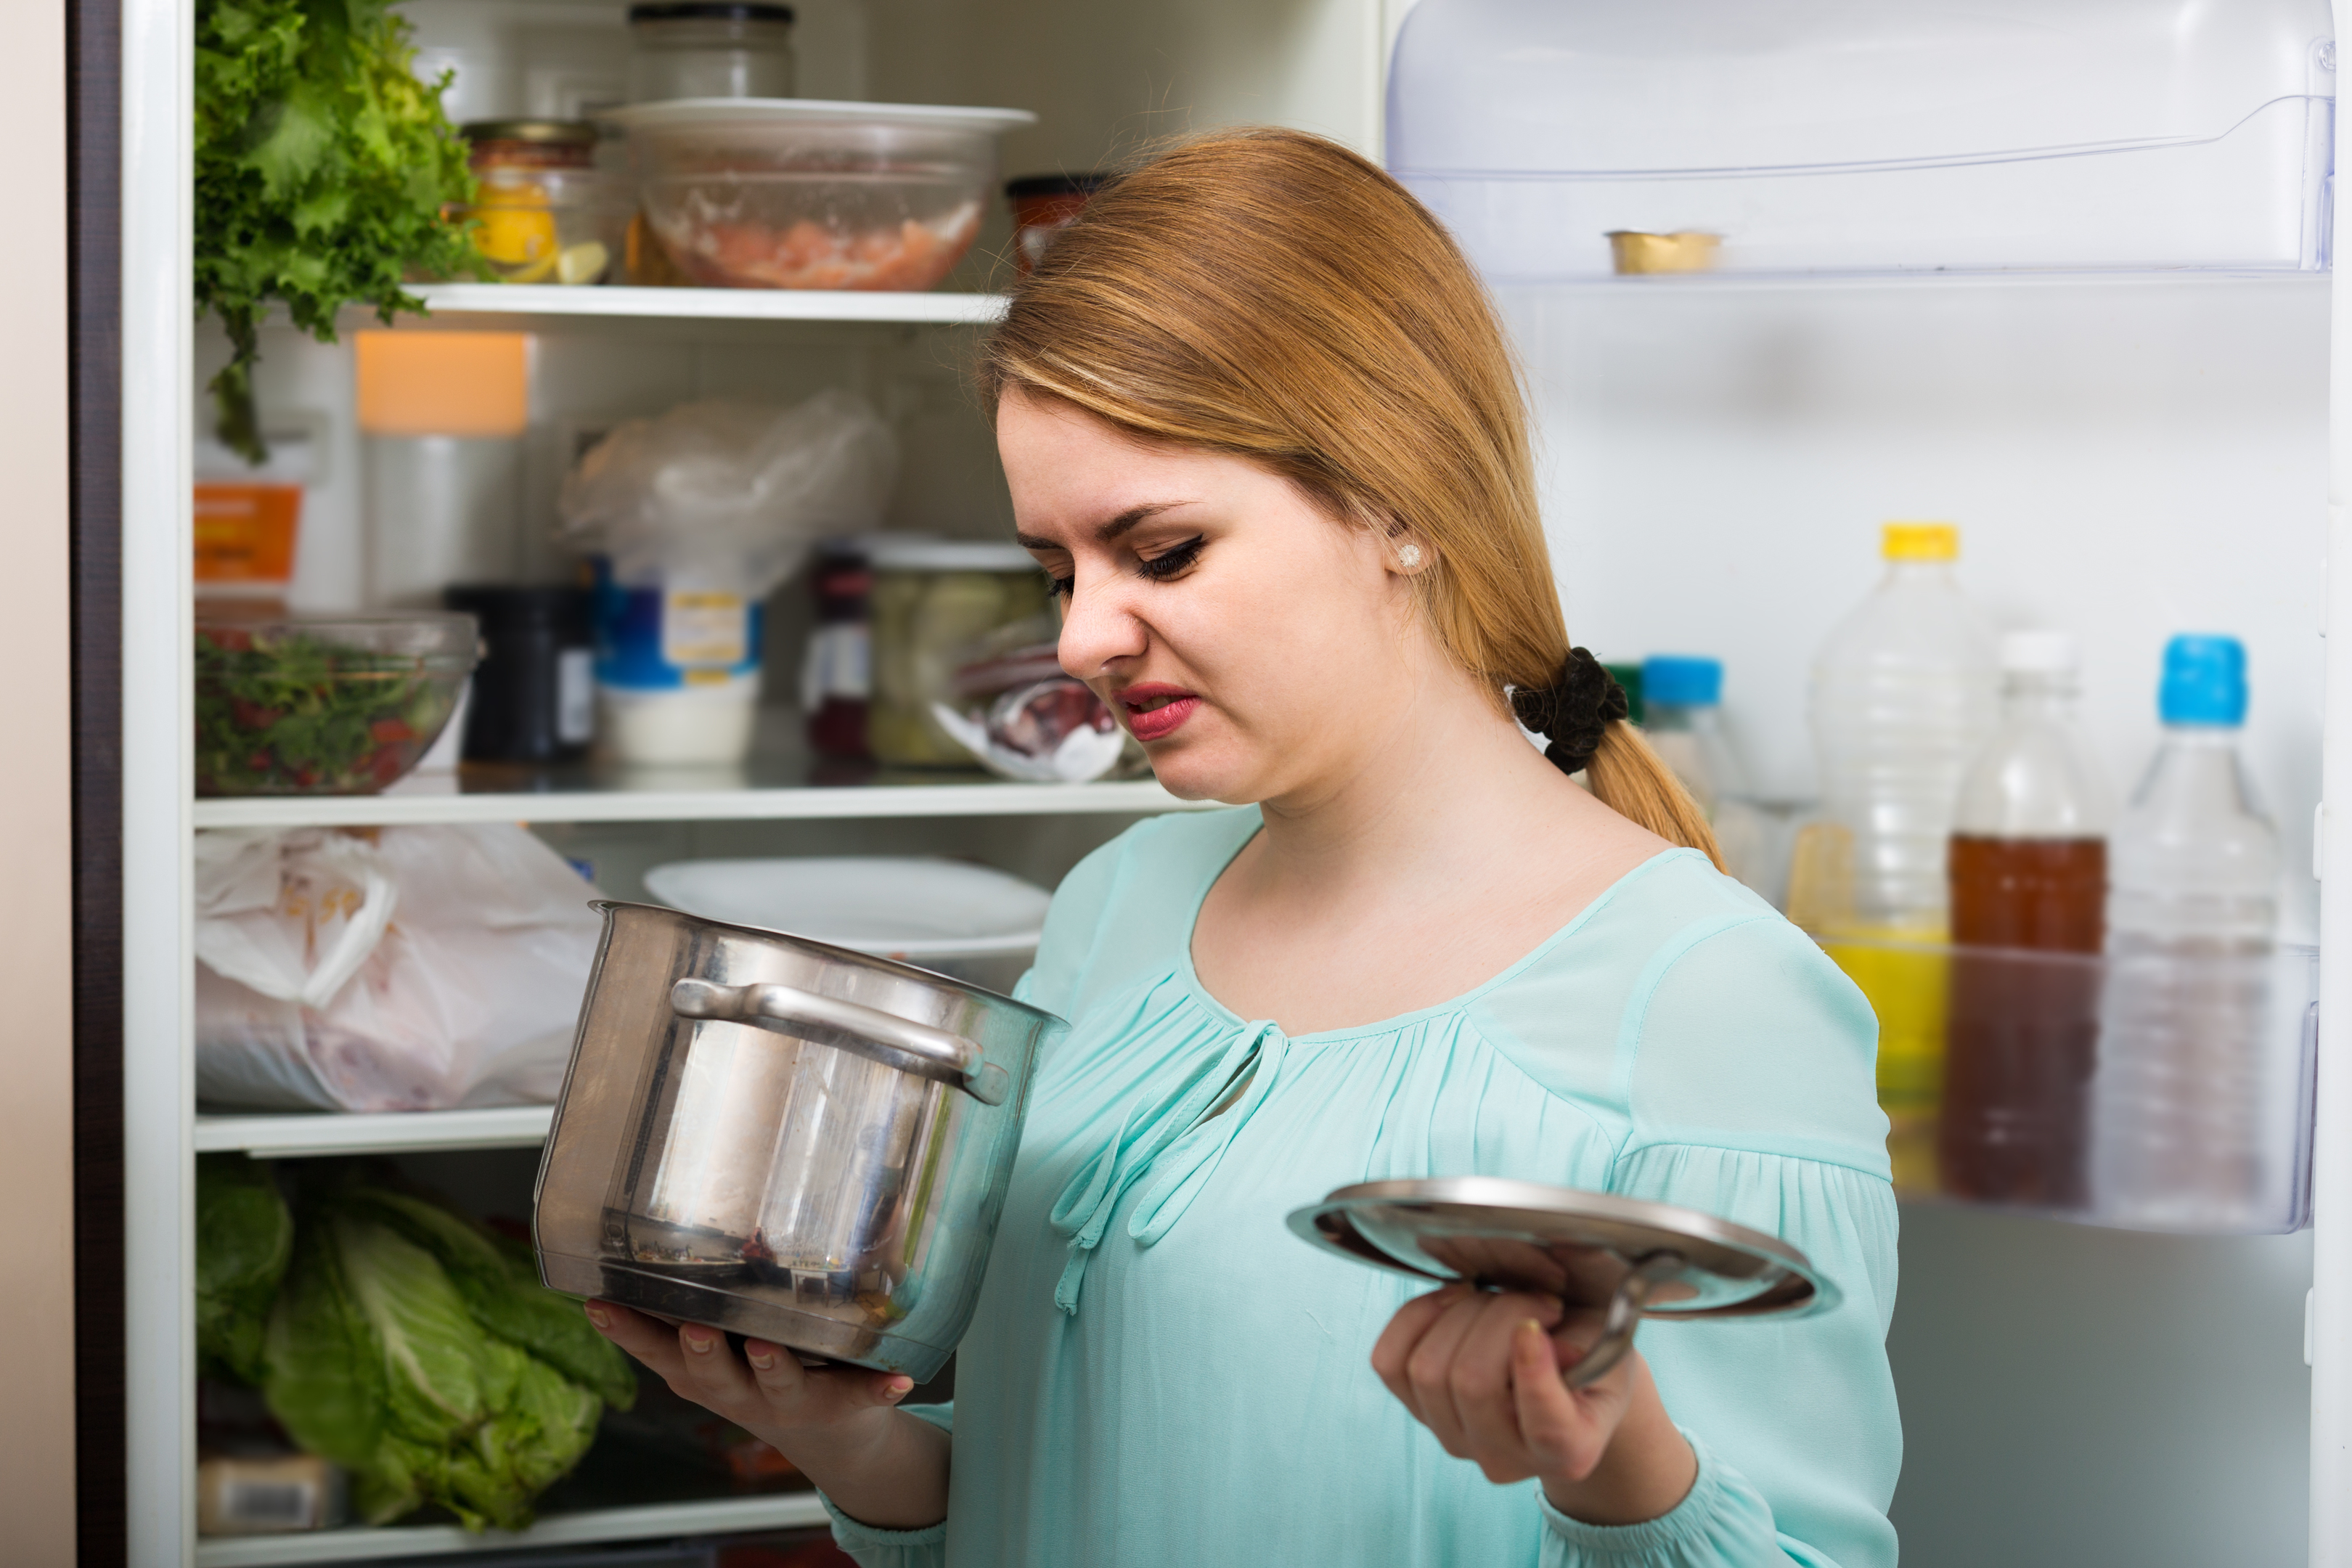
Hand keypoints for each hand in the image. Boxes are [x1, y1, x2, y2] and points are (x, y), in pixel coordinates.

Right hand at [586, 1299, 948, 1527]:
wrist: (831, 1433)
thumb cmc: (769, 1364)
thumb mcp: (733, 1333)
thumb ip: (717, 1283)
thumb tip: (704, 1196)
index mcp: (705, 1369)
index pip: (655, 1348)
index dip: (625, 1329)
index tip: (598, 1303)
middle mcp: (738, 1390)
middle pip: (710, 1374)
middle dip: (701, 1351)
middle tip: (696, 1328)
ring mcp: (786, 1402)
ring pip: (775, 1385)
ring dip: (771, 1366)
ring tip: (771, 1347)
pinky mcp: (838, 1406)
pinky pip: (858, 1396)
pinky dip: (876, 1388)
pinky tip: (898, 1379)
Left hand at [1370, 1284, 1695, 1526]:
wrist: (1569, 1384)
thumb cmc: (1592, 1361)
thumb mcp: (1611, 1349)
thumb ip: (1590, 1345)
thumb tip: (1539, 1340)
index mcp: (1570, 1450)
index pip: (1546, 1426)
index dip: (1533, 1372)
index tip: (1535, 1327)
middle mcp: (1506, 1458)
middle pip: (1472, 1382)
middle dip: (1499, 1316)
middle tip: (1536, 1299)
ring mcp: (1456, 1441)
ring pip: (1427, 1369)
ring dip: (1461, 1312)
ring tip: (1497, 1299)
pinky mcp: (1420, 1414)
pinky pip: (1390, 1363)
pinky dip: (1416, 1318)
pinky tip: (1454, 1300)